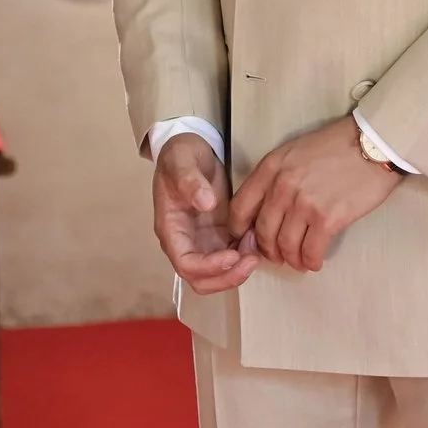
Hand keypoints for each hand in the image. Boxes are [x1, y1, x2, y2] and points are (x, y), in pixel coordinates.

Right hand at [154, 133, 258, 294]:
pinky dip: (244, 256)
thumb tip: (205, 203)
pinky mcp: (218, 235)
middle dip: (227, 277)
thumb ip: (190, 181)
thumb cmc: (181, 155)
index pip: (186, 264)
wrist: (191, 148)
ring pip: (218, 274)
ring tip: (257, 246)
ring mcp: (203, 241)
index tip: (233, 256)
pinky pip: (231, 258)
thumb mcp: (182, 161)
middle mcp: (185, 242)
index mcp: (171, 229)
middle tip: (252, 260)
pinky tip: (257, 237)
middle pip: (201, 279)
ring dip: (238, 269)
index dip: (209, 267)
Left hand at [227, 116, 402, 272]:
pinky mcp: (328, 219)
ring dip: (290, 259)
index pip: (240, 208)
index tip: (248, 239)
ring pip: (285, 246)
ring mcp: (304, 204)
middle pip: (262, 232)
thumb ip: (276, 177)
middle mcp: (282, 186)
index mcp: (271, 167)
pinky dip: (310, 262)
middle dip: (268, 250)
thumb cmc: (337, 145)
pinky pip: (310, 251)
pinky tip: (314, 261)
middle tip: (277, 255)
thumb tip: (267, 209)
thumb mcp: (295, 151)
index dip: (240, 230)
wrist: (373, 144)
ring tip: (298, 260)